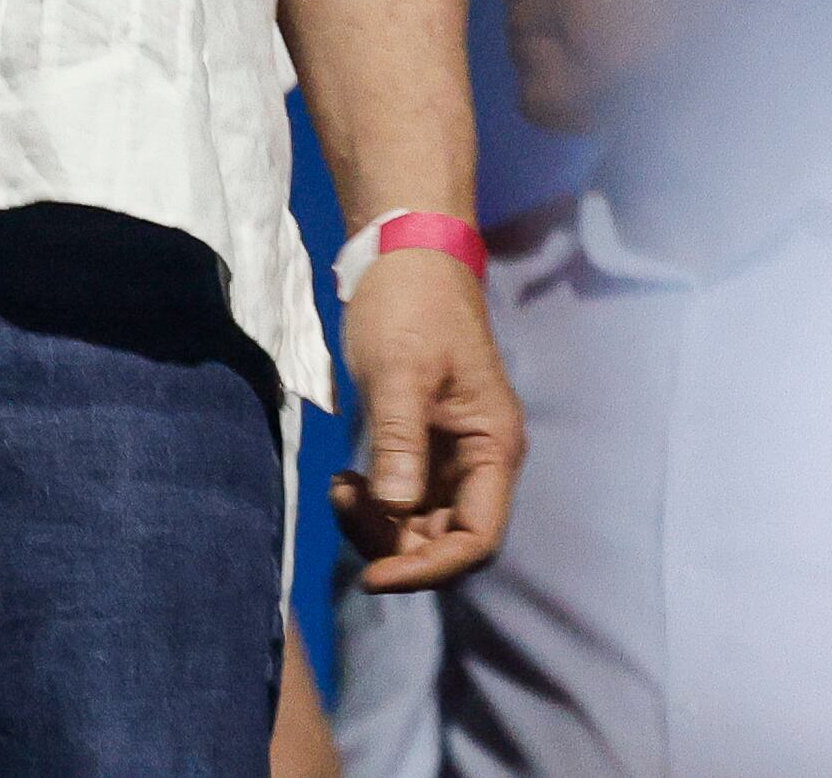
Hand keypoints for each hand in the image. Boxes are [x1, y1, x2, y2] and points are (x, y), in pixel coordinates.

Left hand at [331, 250, 520, 589]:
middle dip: (394, 543)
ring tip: (338, 487)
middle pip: (446, 539)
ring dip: (379, 523)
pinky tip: (343, 478)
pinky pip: (402, 495)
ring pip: (420, 523)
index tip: (376, 576)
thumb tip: (397, 510)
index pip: (477, 538)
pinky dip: (373, 500)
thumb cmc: (409, 306)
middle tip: (342, 504)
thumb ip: (400, 441)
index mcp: (494, 447)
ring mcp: (451, 453)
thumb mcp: (399, 371)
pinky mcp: (420, 441)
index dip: (430, 567)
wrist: (404, 254)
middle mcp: (480, 459)